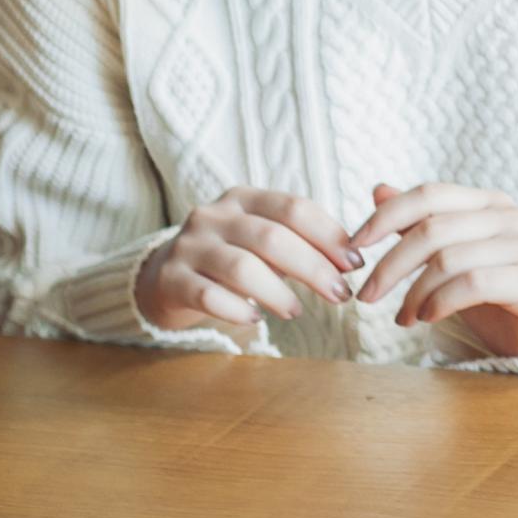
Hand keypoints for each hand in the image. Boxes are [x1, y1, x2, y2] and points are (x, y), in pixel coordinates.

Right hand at [134, 187, 358, 332]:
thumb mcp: (262, 240)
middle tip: (340, 295)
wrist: (163, 277)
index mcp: (243, 198)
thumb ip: (300, 242)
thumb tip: (350, 261)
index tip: (355, 264)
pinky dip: (237, 309)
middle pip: (273, 238)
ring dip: (278, 293)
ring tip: (297, 312)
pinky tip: (255, 319)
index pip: (294, 208)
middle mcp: (214, 215)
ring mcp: (189, 246)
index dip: (330, 235)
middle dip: (314, 268)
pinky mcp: (171, 279)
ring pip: (242, 267)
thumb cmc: (230, 258)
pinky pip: (208, 295)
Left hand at [350, 182, 517, 359]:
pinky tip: (427, 318)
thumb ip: (419, 222)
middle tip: (366, 296)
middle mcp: (511, 215)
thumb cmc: (492, 290)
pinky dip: (441, 302)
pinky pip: (473, 284)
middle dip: (390, 265)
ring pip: (449, 259)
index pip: (430, 194)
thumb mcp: (450, 255)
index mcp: (488, 202)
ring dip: (413, 293)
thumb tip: (379, 190)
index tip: (355, 245)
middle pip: (433, 229)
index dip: (387, 216)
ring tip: (401, 317)